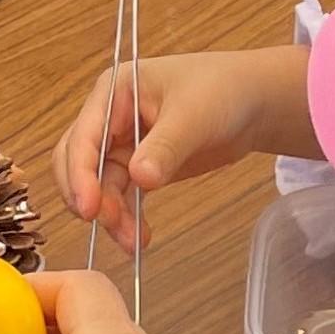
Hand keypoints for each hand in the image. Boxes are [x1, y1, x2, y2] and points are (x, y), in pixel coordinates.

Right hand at [59, 44, 314, 247]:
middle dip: (90, 196)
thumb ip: (166, 146)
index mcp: (114, 91)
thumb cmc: (224, 92)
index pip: (83, 136)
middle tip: (110, 225)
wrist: (255, 103)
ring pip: (99, 186)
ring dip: (111, 214)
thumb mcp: (195, 115)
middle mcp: (110, 117)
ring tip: (133, 242)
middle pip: (79, 163)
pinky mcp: (139, 165)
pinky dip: (126, 217)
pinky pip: (121, 195)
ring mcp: (122, 142)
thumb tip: (140, 178)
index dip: (80, 174)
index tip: (88, 209)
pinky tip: (139, 237)